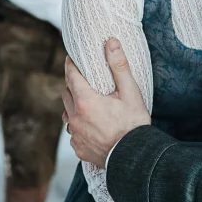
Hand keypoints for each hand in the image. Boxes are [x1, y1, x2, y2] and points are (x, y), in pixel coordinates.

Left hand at [62, 38, 149, 167]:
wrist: (134, 158)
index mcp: (85, 101)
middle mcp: (75, 118)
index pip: (71, 76)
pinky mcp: (78, 148)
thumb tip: (111, 42)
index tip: (71, 57)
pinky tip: (92, 125)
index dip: (70, 65)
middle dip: (72, 85)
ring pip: (67, 114)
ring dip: (74, 106)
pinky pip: (73, 132)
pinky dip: (79, 125)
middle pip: (66, 94)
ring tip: (87, 104)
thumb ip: (119, 66)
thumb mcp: (130, 92)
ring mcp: (75, 134)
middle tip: (83, 79)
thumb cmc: (133, 124)